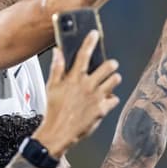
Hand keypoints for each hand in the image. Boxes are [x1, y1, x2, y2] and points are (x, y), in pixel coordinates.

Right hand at [36, 31, 121, 156]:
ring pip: (115, 80)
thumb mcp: (51, 87)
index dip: (90, 42)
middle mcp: (87, 86)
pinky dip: (112, 99)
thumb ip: (56, 68)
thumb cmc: (54, 111)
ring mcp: (96, 97)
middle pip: (108, 66)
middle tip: (110, 65)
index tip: (94, 34)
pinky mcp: (102, 110)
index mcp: (74, 78)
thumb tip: (57, 52)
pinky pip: (114, 99)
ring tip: (110, 80)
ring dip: (114, 79)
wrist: (58, 133)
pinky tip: (106, 99)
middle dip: (111, 64)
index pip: (83, 55)